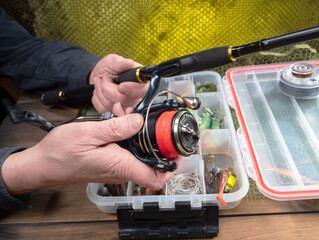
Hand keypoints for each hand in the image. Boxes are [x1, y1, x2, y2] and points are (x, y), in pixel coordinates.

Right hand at [2, 114, 179, 194]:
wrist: (43, 163)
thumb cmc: (61, 152)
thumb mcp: (88, 133)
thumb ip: (116, 128)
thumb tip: (139, 121)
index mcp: (120, 165)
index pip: (155, 177)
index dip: (171, 168)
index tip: (177, 151)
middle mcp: (121, 170)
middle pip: (151, 163)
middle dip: (157, 143)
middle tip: (154, 122)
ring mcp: (116, 168)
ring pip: (140, 155)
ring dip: (141, 137)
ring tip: (133, 117)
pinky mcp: (110, 162)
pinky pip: (128, 152)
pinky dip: (129, 137)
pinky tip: (120, 122)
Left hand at [89, 54, 148, 115]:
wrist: (100, 76)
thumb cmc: (110, 68)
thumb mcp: (114, 61)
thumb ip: (121, 62)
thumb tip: (128, 63)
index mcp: (141, 84)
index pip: (141, 91)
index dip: (131, 89)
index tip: (121, 86)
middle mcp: (136, 98)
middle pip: (121, 99)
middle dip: (107, 87)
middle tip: (106, 78)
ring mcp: (125, 107)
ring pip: (109, 105)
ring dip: (100, 91)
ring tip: (102, 82)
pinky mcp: (114, 113)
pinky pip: (102, 109)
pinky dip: (97, 98)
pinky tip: (100, 91)